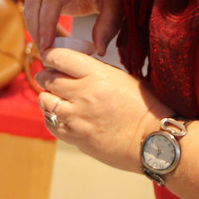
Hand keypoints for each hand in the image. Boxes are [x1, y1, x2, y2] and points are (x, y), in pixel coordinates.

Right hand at [24, 0, 140, 52]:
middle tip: (44, 52)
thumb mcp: (116, 6)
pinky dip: (36, 22)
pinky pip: (35, 4)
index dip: (46, 23)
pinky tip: (45, 39)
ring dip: (33, 26)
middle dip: (36, 28)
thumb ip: (107, 28)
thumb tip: (98, 51)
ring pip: (30, 2)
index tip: (47, 46)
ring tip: (44, 48)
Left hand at [35, 48, 169, 171]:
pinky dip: (52, 118)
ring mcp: (76, 117)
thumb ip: (96, 71)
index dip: (51, 56)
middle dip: (46, 76)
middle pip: (46, 78)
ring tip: (58, 99)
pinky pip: (50, 123)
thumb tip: (74, 68)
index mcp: (96, 74)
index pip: (58, 57)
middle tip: (51, 79)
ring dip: (48, 98)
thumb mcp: (122, 78)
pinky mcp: (74, 136)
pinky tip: (63, 117)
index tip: (51, 59)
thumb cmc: (144, 107)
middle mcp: (82, 93)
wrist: (154, 141)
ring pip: (44, 100)